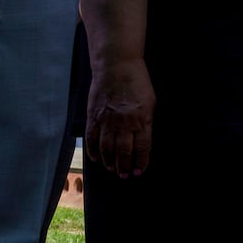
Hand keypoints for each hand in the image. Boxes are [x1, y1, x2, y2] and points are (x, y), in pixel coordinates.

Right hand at [86, 58, 155, 176]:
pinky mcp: (94, 117)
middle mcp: (124, 123)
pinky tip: (96, 158)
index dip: (140, 161)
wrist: (117, 66)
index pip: (142, 147)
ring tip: (113, 169)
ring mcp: (107, 121)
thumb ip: (146, 120)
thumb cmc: (137, 81)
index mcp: (142, 119)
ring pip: (107, 149)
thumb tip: (143, 138)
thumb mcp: (150, 101)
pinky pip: (92, 139)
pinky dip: (93, 151)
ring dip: (109, 162)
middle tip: (125, 175)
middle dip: (125, 166)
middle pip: (124, 151)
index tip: (139, 171)